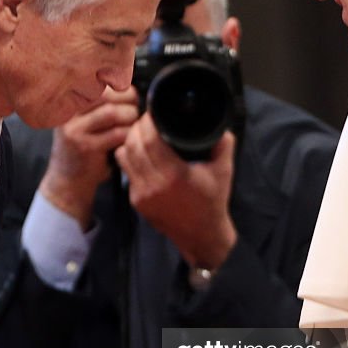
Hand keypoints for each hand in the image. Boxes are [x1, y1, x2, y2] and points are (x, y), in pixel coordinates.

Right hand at [39, 87, 138, 227]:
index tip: (131, 96)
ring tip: (132, 125)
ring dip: (130, 118)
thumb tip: (131, 90)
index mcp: (71, 105)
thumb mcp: (86, 124)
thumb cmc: (84, 151)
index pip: (99, 84)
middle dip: (128, 101)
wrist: (68, 181)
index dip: (120, 89)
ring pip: (112, 113)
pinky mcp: (85, 147)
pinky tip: (129, 139)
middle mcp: (70, 114)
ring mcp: (75, 130)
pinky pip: (116, 134)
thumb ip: (102, 107)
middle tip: (135, 110)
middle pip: (106, 95)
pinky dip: (128, 135)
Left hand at [116, 113, 236, 268]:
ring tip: (140, 133)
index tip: (153, 112)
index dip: (147, 122)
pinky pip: (126, 171)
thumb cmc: (213, 201)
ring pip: (124, 156)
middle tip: (145, 119)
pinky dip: (130, 157)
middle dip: (136, 128)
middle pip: (133, 145)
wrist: (201, 235)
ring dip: (129, 141)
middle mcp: (153, 184)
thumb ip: (223, 144)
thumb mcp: (224, 171)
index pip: (149, 139)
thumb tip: (219, 124)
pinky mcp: (136, 201)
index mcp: (174, 175)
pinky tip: (139, 152)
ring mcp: (141, 194)